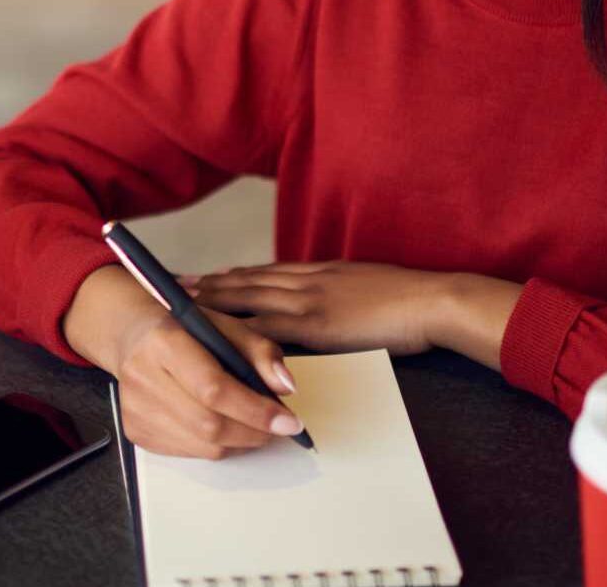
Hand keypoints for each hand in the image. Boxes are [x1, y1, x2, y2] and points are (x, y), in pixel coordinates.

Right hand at [64, 265, 303, 459]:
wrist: (132, 335)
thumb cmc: (184, 328)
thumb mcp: (225, 325)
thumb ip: (259, 351)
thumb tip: (286, 387)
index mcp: (164, 341)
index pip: (213, 388)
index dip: (256, 410)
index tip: (290, 421)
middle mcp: (142, 377)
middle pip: (209, 424)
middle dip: (254, 432)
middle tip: (279, 427)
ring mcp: (135, 408)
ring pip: (202, 446)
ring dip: (240, 442)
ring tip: (256, 426)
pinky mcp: (135, 431)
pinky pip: (189, 453)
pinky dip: (217, 446)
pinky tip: (226, 427)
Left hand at [180, 261, 452, 355]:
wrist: (432, 301)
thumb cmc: (410, 299)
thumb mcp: (367, 287)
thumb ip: (341, 293)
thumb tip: (329, 307)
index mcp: (321, 272)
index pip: (267, 271)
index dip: (235, 274)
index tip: (208, 275)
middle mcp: (307, 280)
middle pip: (247, 280)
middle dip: (209, 283)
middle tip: (174, 285)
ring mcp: (308, 300)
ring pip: (247, 297)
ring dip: (210, 299)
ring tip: (180, 302)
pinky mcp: (314, 324)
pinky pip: (265, 329)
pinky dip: (237, 331)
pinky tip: (215, 336)